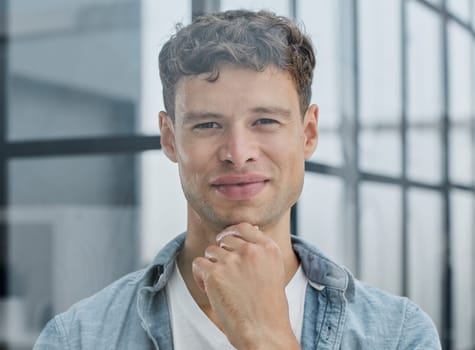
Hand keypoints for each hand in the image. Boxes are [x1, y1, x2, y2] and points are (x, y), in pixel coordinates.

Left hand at [192, 223, 299, 349]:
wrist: (265, 333)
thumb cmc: (270, 309)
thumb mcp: (275, 271)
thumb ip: (262, 251)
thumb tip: (252, 229)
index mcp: (268, 248)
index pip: (244, 227)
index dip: (232, 235)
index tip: (227, 244)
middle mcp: (251, 250)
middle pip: (224, 240)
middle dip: (222, 255)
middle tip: (226, 276)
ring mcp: (232, 260)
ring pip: (210, 251)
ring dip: (211, 266)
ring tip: (220, 286)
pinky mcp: (215, 274)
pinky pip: (199, 264)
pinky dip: (200, 277)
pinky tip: (210, 290)